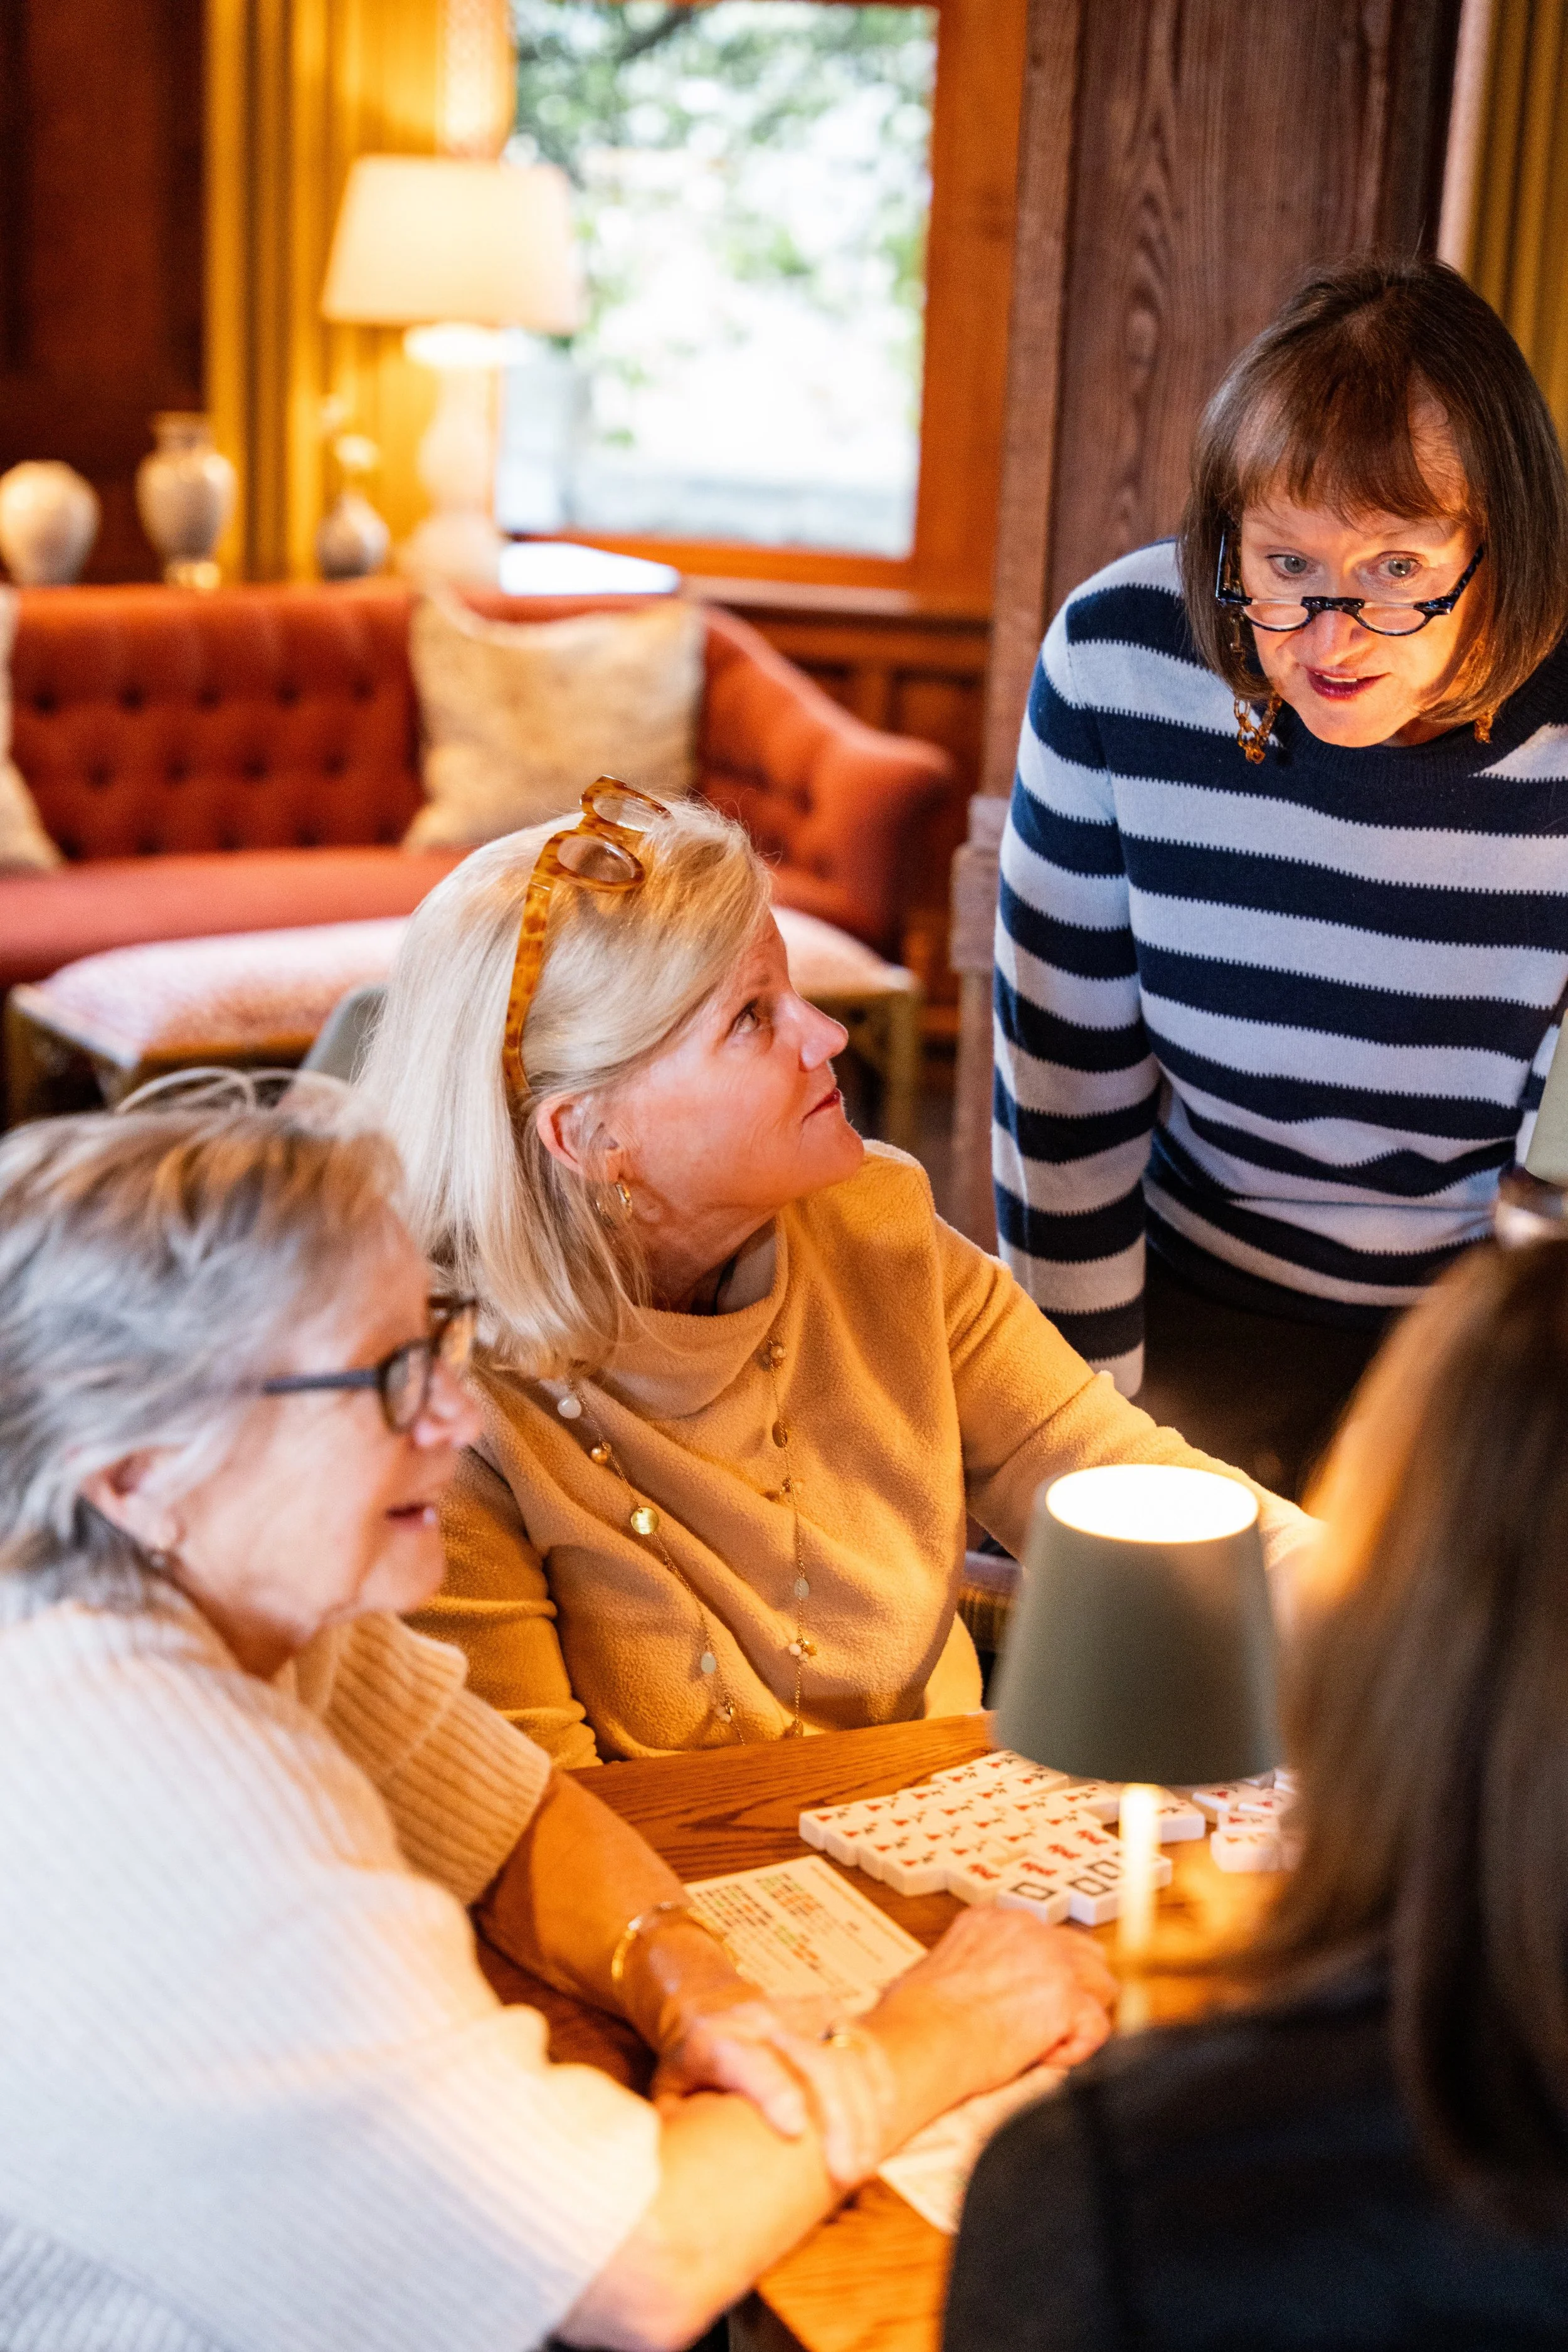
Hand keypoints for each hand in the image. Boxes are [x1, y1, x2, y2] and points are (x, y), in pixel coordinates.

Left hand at [652, 1985, 894, 2186]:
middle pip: (810, 2060)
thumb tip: (682, 2194)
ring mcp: (797, 2010)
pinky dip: (879, 2085)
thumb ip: (673, 2136)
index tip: (795, 2131)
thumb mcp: (665, 2098)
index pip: (745, 2058)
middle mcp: (757, 2018)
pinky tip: (882, 2125)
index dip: (773, 2089)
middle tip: (845, 2175)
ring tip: (863, 2166)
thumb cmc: (688, 2069)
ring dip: (863, 2112)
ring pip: (844, 2053)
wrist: (708, 2007)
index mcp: (710, 2041)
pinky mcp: (827, 2010)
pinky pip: (864, 2044)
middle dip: (836, 2119)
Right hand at [870, 1908, 1115, 2097]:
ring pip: (1101, 1984)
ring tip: (1050, 2041)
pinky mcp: (1067, 1998)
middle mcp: (1027, 1930)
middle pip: (1083, 1953)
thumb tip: (974, 1993)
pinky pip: (1097, 2027)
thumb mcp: (938, 1966)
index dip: (1042, 1975)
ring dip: (1082, 2014)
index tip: (1030, 1999)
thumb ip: (972, 1967)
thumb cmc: (915, 2014)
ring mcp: (1052, 1960)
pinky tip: (1044, 2057)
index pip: (1044, 1938)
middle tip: (1052, 2021)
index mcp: (992, 1919)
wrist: (922, 2036)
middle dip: (1075, 1987)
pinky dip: (1077, 2049)